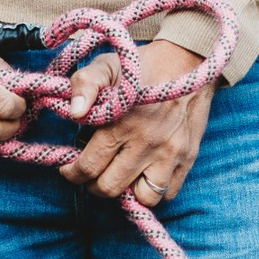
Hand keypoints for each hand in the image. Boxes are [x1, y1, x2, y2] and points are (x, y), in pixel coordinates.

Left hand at [60, 37, 215, 201]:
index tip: (70, 168)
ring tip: (118, 174)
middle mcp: (148, 143)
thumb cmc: (140, 66)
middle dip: (93, 184)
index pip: (88, 167)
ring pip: (140, 198)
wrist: (187, 61)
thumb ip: (84, 85)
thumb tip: (75, 113)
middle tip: (91, 171)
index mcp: (123, 122)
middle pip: (110, 187)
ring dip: (125, 191)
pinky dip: (152, 191)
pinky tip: (142, 174)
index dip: (72, 173)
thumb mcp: (106, 66)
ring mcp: (170, 154)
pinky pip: (167, 194)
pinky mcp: (188, 159)